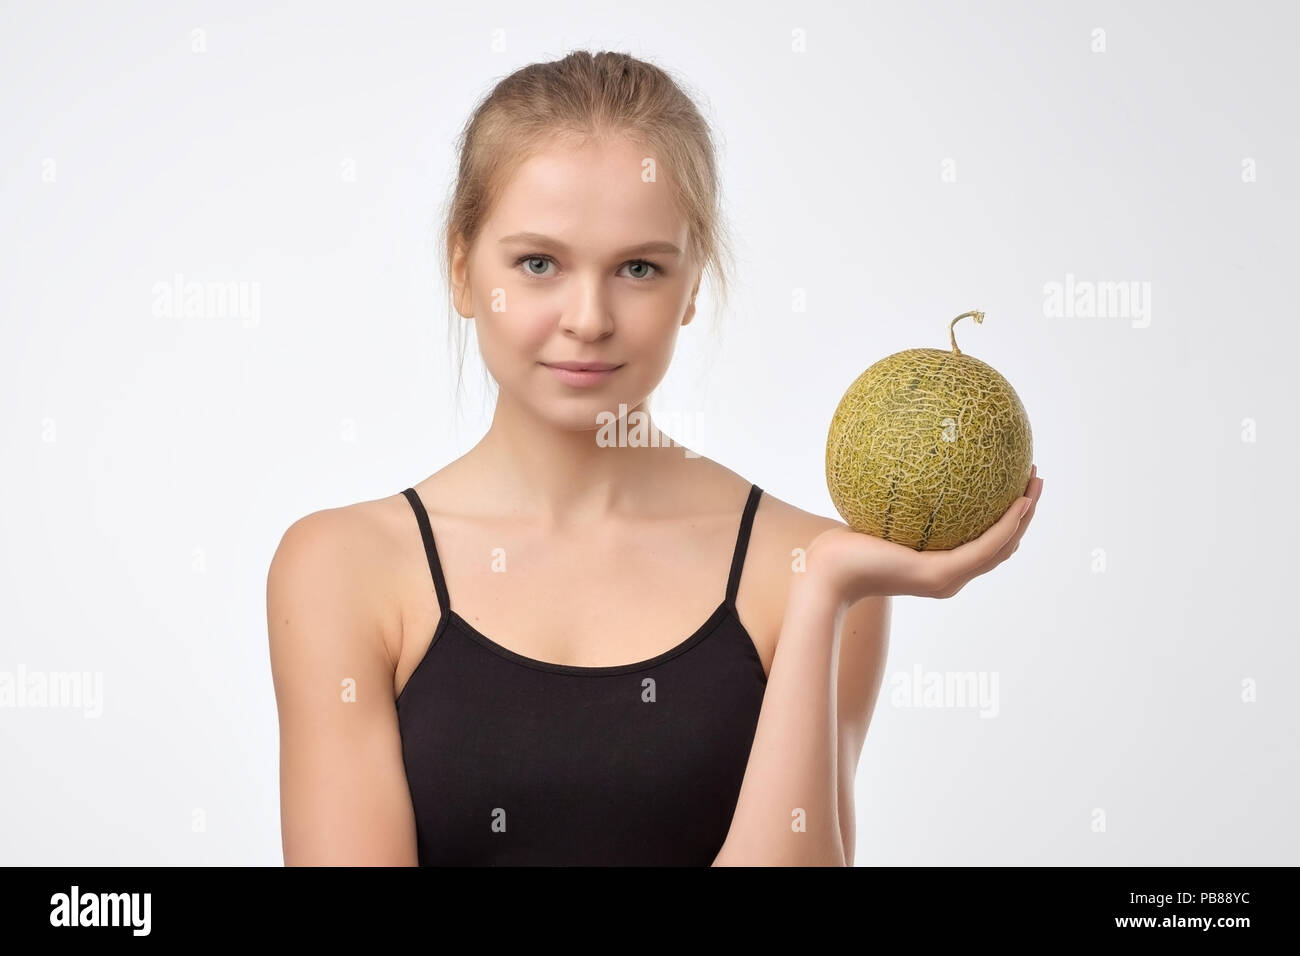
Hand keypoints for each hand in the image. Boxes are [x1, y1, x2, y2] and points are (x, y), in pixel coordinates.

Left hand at [807, 465, 1043, 605]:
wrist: (825, 573)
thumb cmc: (840, 547)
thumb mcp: (873, 515)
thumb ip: (892, 500)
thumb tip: (898, 462)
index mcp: (938, 566)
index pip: (982, 546)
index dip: (1005, 521)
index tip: (1014, 489)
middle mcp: (949, 576)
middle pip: (1002, 546)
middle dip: (1024, 515)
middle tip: (1034, 481)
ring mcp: (948, 578)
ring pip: (1003, 546)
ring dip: (1025, 515)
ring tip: (1036, 484)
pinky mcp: (941, 573)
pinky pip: (986, 545)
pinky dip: (1008, 524)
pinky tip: (1019, 500)